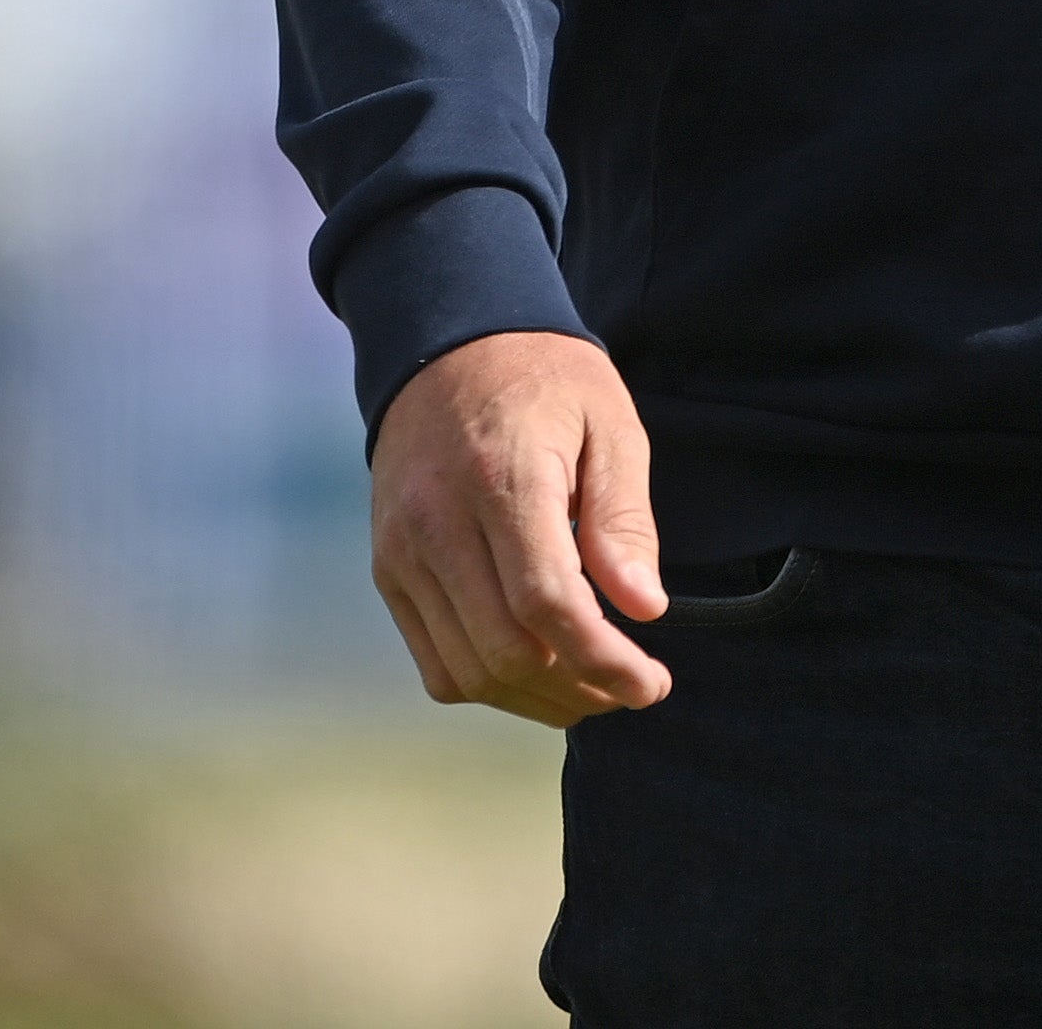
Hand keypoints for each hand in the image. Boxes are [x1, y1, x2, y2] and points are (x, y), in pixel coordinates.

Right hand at [369, 329, 669, 724]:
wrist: (444, 342)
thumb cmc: (542, 381)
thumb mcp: (609, 424)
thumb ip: (624, 518)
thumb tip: (644, 609)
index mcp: (500, 477)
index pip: (548, 603)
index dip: (606, 661)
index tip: (653, 682)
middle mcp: (436, 520)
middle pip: (508, 650)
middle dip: (582, 690)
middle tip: (630, 685)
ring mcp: (402, 550)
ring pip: (469, 672)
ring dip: (538, 700)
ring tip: (590, 687)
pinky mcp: (388, 568)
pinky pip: (436, 664)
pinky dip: (490, 685)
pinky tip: (536, 670)